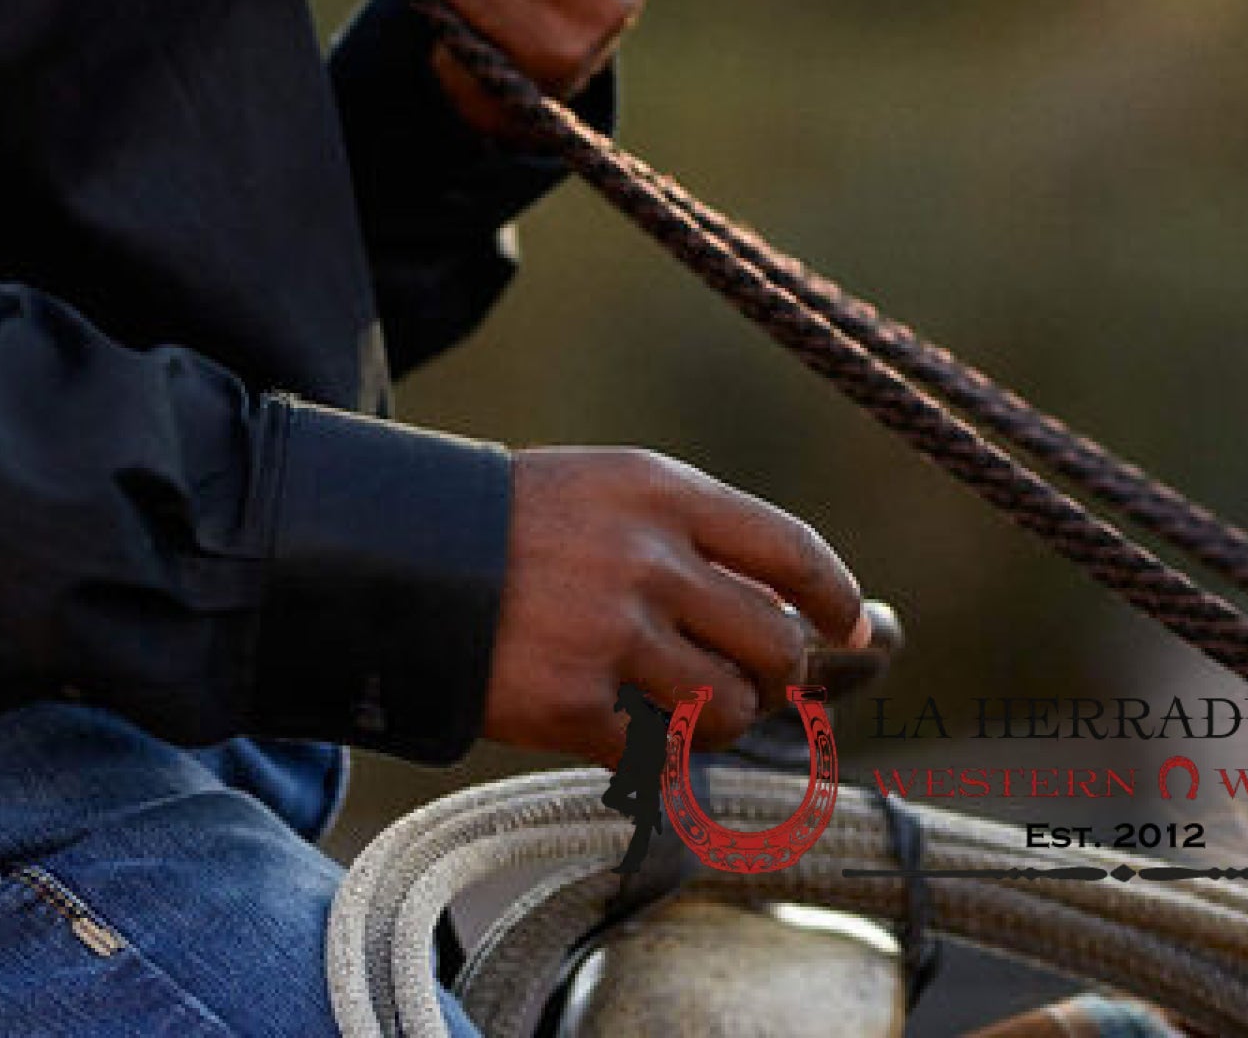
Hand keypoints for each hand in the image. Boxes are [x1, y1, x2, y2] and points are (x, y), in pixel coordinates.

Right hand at [484, 446, 864, 758]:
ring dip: (715, 720)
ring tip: (672, 703)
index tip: (852, 630)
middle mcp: (644, 557)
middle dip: (775, 677)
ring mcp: (607, 632)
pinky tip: (606, 720)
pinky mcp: (568, 702)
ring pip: (726, 710)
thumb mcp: (611, 495)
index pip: (793, 551)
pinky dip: (644, 753)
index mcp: (659, 491)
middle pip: (773, 645)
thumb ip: (712, 546)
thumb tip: (848, 626)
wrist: (395, 550)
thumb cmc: (521, 524)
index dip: (836, 601)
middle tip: (744, 679)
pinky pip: (654, 757)